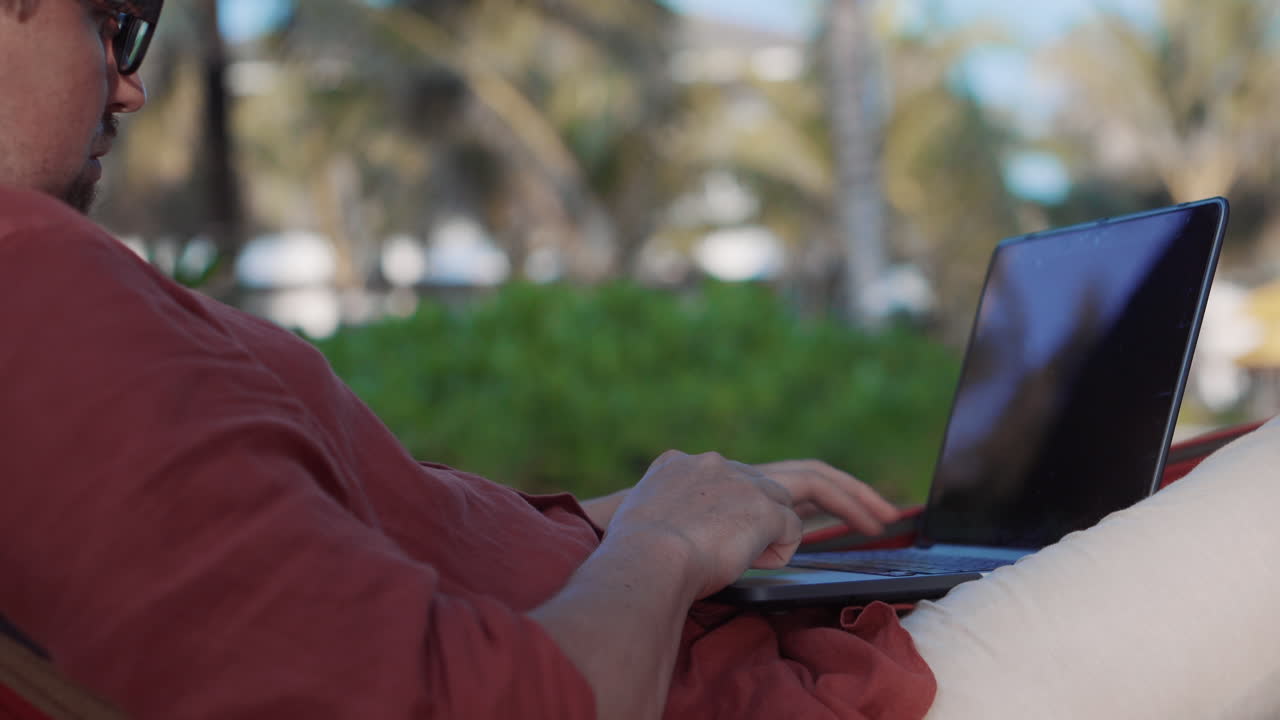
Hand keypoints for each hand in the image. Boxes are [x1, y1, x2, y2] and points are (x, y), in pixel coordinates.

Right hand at [582, 460, 900, 535]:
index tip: (805, 509)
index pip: (746, 476)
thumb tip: (695, 549)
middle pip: (795, 470)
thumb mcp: (648, 532)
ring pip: (810, 486)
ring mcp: (742, 480)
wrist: (642, 559)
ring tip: (884, 519)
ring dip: (851, 503)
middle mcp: (717, 465)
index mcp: (682, 466)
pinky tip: (759, 562)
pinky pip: (788, 534)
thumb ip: (678, 526)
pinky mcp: (763, 504)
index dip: (782, 493)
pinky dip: (778, 552)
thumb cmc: (632, 561)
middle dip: (842, 488)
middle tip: (877, 508)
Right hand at [605, 450, 802, 600]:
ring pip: (777, 502)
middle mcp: (711, 465)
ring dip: (767, 531)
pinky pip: (791, 529)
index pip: (713, 474)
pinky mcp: (764, 510)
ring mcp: (741, 484)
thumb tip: (669, 530)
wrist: (647, 558)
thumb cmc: (635, 552)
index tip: (707, 530)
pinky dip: (779, 552)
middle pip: (751, 483)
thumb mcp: (638, 515)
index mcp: (676, 463)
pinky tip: (754, 565)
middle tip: (731, 546)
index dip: (718, 504)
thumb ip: (661, 509)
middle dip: (751, 513)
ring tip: (743, 559)